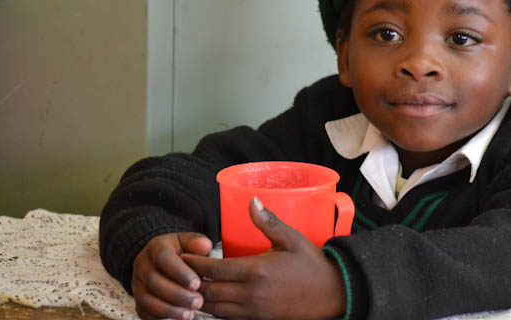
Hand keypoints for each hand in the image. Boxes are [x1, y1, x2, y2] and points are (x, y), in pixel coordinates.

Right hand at [131, 231, 212, 319]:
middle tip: (198, 302)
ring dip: (169, 310)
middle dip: (177, 295)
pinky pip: (144, 312)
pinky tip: (179, 318)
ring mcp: (137, 284)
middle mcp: (142, 265)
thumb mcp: (188, 241)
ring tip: (190, 314)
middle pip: (154, 282)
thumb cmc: (180, 251)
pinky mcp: (138, 301)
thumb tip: (206, 246)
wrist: (162, 260)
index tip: (196, 284)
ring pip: (146, 300)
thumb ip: (197, 243)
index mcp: (155, 247)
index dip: (179, 272)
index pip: (163, 259)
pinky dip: (161, 318)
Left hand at [182, 198, 346, 319]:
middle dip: (190, 282)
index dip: (194, 264)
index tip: (183, 256)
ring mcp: (254, 311)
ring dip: (200, 298)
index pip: (214, 269)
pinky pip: (228, 318)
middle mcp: (251, 294)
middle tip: (177, 272)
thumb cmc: (312, 263)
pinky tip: (210, 301)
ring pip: (215, 308)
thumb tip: (251, 201)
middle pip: (208, 291)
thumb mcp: (291, 238)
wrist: (333, 293)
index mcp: (256, 271)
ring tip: (187, 288)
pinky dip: (214, 311)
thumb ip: (268, 222)